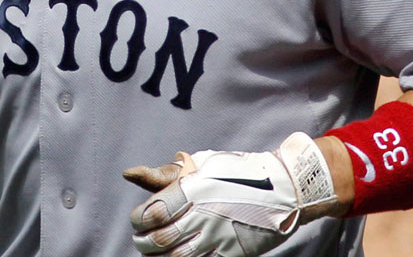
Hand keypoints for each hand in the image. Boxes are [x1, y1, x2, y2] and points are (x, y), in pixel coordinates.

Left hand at [123, 133, 337, 256]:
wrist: (283, 190)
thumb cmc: (238, 173)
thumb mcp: (201, 165)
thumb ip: (164, 175)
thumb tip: (128, 173)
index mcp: (192, 190)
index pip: (152, 213)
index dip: (138, 220)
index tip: (138, 219)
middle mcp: (202, 215)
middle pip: (160, 240)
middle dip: (143, 242)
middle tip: (142, 239)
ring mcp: (217, 237)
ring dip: (160, 256)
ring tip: (157, 251)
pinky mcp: (230, 253)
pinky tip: (180, 256)